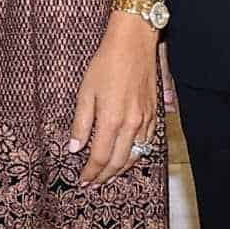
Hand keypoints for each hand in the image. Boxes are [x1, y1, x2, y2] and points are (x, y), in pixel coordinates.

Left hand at [65, 18, 162, 186]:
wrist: (133, 44)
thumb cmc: (106, 64)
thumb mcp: (85, 92)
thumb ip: (81, 123)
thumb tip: (75, 148)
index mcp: (112, 119)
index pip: (101, 157)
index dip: (91, 173)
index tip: (83, 181)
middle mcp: (132, 124)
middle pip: (119, 162)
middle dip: (104, 176)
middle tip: (93, 184)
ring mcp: (146, 120)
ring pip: (135, 155)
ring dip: (121, 170)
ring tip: (108, 176)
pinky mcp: (154, 114)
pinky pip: (147, 143)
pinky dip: (136, 155)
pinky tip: (127, 158)